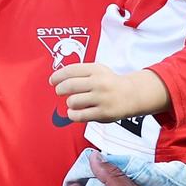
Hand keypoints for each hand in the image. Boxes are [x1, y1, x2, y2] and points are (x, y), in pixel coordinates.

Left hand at [50, 64, 168, 122]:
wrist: (132, 94)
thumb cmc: (108, 82)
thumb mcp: (97, 70)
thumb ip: (78, 72)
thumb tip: (55, 80)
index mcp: (96, 70)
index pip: (70, 70)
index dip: (57, 76)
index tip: (52, 81)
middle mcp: (99, 83)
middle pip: (68, 86)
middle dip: (60, 89)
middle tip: (60, 91)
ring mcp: (102, 98)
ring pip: (72, 102)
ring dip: (69, 103)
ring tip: (74, 102)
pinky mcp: (103, 113)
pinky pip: (78, 116)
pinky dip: (72, 114)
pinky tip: (74, 112)